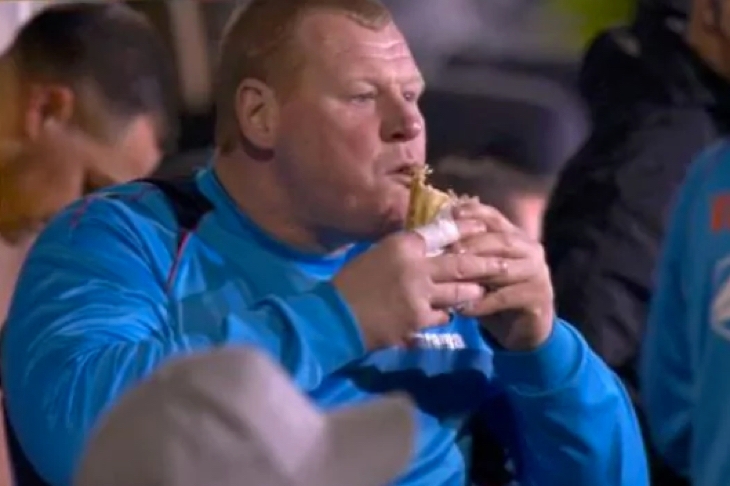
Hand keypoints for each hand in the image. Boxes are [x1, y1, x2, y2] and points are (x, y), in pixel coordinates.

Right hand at [332, 220, 489, 350]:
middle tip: (503, 263)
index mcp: (402, 245)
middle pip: (460, 262)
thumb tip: (428, 248)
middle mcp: (415, 266)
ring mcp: (419, 294)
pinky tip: (448, 313)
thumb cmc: (351, 283)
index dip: (465, 229)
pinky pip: (444, 316)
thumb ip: (404, 251)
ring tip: (482, 289)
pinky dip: (447, 314)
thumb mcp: (375, 255)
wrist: (335, 316)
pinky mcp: (419, 319)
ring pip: (458, 292)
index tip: (482, 226)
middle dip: (485, 263)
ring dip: (471, 291)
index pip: (441, 232)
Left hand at [451, 201, 553, 350]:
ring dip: (476, 273)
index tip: (452, 213)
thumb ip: (466, 251)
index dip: (474, 213)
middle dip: (472, 244)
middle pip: (500, 240)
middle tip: (447, 251)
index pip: (495, 218)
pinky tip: (462, 308)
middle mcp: (530, 250)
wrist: (524, 328)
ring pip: (503, 268)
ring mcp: (537, 273)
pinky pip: (505, 297)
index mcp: (515, 236)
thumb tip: (434, 237)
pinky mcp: (537, 297)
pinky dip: (482, 302)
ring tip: (451, 279)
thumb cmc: (495, 293)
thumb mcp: (479, 268)